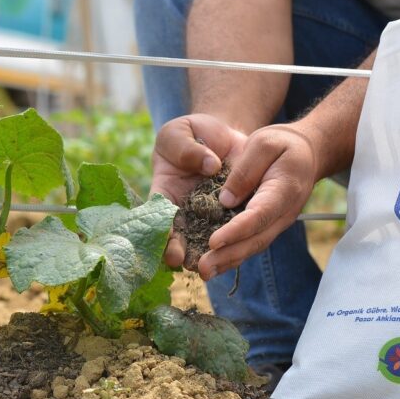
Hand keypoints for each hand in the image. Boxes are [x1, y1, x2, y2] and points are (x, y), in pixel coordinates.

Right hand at [151, 114, 246, 267]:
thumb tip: (210, 166)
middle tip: (191, 264)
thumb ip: (187, 147)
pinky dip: (236, 242)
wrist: (222, 134)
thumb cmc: (191, 133)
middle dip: (184, 253)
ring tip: (213, 267)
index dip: (164, 236)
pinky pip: (234, 230)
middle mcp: (185, 211)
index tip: (171, 249)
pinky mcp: (232, 213)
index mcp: (164, 193)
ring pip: (208, 240)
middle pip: (181, 238)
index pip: (160, 218)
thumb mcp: (179, 131)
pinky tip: (239, 252)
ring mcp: (209, 214)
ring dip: (210, 255)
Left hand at [197, 124, 318, 279]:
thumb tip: (225, 200)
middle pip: (256, 239)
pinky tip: (214, 265)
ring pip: (254, 246)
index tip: (213, 241)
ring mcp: (278, 222)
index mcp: (284, 190)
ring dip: (228, 262)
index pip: (259, 215)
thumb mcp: (264, 143)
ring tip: (203, 272)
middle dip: (228, 255)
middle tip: (202, 268)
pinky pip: (251, 244)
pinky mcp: (268, 225)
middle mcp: (283, 213)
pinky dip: (233, 256)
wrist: (307, 153)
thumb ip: (246, 170)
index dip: (237, 230)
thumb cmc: (284, 144)